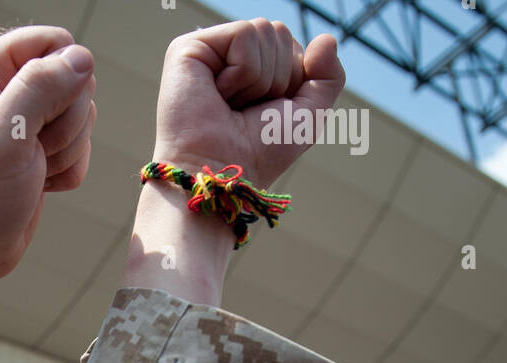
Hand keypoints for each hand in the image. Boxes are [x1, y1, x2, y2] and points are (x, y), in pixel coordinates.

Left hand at [0, 27, 95, 289]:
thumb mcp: (4, 138)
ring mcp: (28, 121)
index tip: (41, 116)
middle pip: (76, 81)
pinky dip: (66, 172)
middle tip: (33, 152)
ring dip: (66, 151)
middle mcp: (8, 87)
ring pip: (82, 117)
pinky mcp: (42, 152)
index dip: (63, 79)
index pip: (55, 43)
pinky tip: (38, 186)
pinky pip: (80, 150)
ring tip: (31, 172)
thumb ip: (40, 88)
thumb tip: (81, 58)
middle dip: (65, 123)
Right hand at [152, 20, 344, 187]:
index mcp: (250, 68)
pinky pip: (244, 34)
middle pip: (279, 32)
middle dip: (277, 77)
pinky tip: (219, 96)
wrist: (224, 176)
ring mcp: (207, 51)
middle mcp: (227, 56)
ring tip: (230, 106)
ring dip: (260, 79)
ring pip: (263, 30)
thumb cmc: (258, 155)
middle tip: (245, 111)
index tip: (264, 114)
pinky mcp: (188, 49)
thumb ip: (329, 77)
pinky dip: (244, 72)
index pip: (292, 46)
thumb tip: (327, 37)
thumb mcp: (307, 118)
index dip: (291, 81)